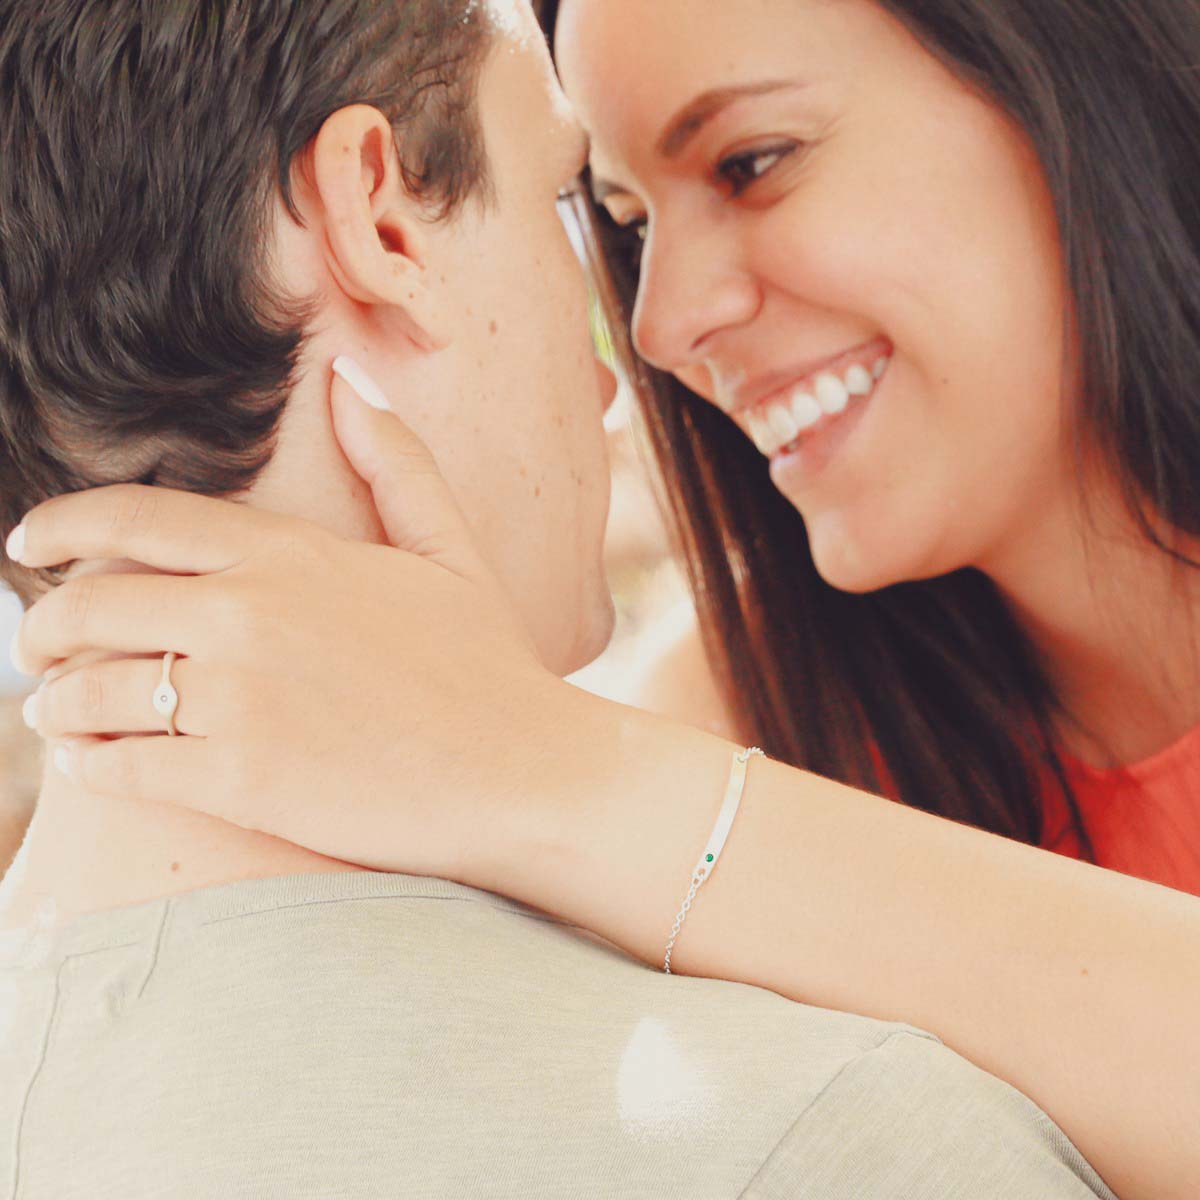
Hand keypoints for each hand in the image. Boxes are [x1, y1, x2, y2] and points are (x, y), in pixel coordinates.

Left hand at [11, 361, 584, 881]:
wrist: (523, 771)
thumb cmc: (489, 663)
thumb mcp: (449, 549)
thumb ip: (394, 462)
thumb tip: (349, 379)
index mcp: (291, 553)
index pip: (137, 520)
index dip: (63, 526)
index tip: (28, 545)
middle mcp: (249, 614)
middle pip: (94, 605)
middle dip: (46, 625)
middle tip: (38, 645)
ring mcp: (240, 698)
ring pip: (93, 691)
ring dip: (56, 701)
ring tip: (53, 710)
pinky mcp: (240, 781)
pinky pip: (122, 768)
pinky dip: (90, 764)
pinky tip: (90, 761)